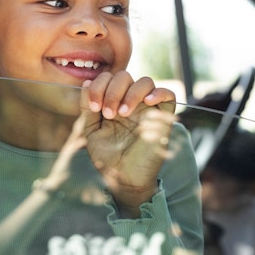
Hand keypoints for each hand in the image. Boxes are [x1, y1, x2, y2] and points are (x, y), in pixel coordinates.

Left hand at [79, 71, 175, 216]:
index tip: (94, 106)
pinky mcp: (163, 118)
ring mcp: (147, 109)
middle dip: (112, 91)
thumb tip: (86, 83)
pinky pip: (169, 95)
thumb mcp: (90, 129)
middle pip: (125, 76)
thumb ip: (87, 107)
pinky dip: (158, 92)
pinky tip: (146, 102)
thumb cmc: (106, 156)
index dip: (99, 85)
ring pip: (145, 82)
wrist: (123, 179)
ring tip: (122, 113)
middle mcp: (130, 102)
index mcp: (112, 102)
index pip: (108, 78)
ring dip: (131, 93)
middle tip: (108, 113)